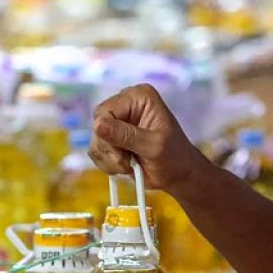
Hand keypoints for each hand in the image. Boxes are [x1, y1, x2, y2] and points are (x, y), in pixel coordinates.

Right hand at [90, 84, 215, 194]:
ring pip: (95, 140)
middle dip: (109, 149)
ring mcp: (117, 122)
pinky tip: (125, 167)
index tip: (122, 153)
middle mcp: (125, 104)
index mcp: (138, 97)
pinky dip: (107, 164)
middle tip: (127, 162)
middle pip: (97, 124)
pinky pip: (96, 151)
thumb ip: (127, 135)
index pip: (105, 110)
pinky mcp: (111, 139)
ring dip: (109, 159)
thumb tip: (97, 124)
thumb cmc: (174, 157)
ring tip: (130, 166)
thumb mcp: (154, 146)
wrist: (178, 175)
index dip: (108, 133)